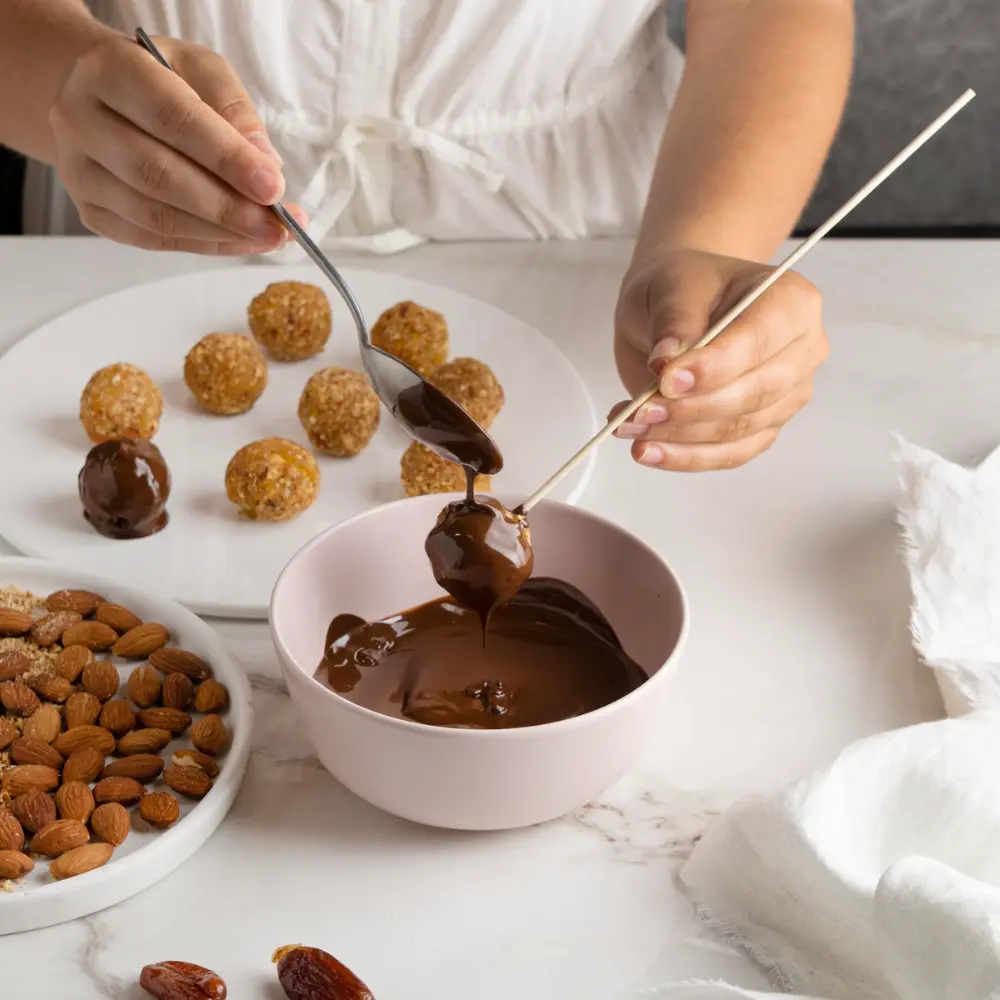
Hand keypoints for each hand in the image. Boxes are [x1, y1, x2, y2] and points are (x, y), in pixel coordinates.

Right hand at [49, 32, 305, 254]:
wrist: (103, 97)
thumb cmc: (161, 79)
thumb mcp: (201, 70)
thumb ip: (233, 109)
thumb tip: (265, 163)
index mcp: (109, 71)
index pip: (172, 119)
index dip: (226, 158)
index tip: (273, 186)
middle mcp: (80, 121)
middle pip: (159, 175)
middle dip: (228, 207)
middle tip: (278, 225)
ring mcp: (79, 171)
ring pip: (154, 216)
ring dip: (220, 234)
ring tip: (270, 237)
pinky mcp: (91, 210)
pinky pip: (152, 239)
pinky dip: (204, 244)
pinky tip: (241, 242)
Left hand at [612, 248, 827, 470]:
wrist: (679, 307)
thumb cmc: (684, 287)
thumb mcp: (672, 285)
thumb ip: (675, 320)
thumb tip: (667, 363)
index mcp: (792, 302)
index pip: (757, 343)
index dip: (712, 368)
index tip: (665, 380)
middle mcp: (801, 351)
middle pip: (754, 394)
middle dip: (691, 409)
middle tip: (639, 411)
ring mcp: (787, 395)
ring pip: (739, 430)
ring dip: (679, 436)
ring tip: (628, 427)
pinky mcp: (763, 427)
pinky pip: (730, 454)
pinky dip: (686, 457)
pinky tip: (648, 451)